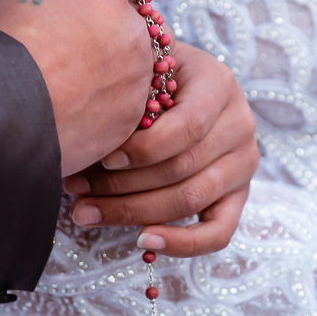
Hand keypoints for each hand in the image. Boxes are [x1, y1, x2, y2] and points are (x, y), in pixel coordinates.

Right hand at [0, 0, 154, 176]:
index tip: (60, 7)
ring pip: (133, 59)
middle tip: (63, 45)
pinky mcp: (131, 115)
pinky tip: (76, 102)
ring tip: (68, 78)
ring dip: (110, 62)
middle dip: (102, 24)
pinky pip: (129, 98)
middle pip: (127, 17)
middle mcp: (132, 29)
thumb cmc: (0, 49)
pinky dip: (109, 98)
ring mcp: (136, 75)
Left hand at [61, 43, 260, 256]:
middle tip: (74, 188)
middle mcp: (240, 124)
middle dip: (121, 184)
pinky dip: (181, 243)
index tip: (102, 158)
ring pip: (190, 199)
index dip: (145, 148)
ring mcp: (243, 162)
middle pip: (182, 167)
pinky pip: (218, 232)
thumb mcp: (140, 72)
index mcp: (219, 84)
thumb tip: (86, 138)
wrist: (175, 86)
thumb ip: (127, 97)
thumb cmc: (147, 79)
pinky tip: (142, 240)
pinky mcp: (237, 196)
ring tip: (85, 212)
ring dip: (131, 210)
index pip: (190, 126)